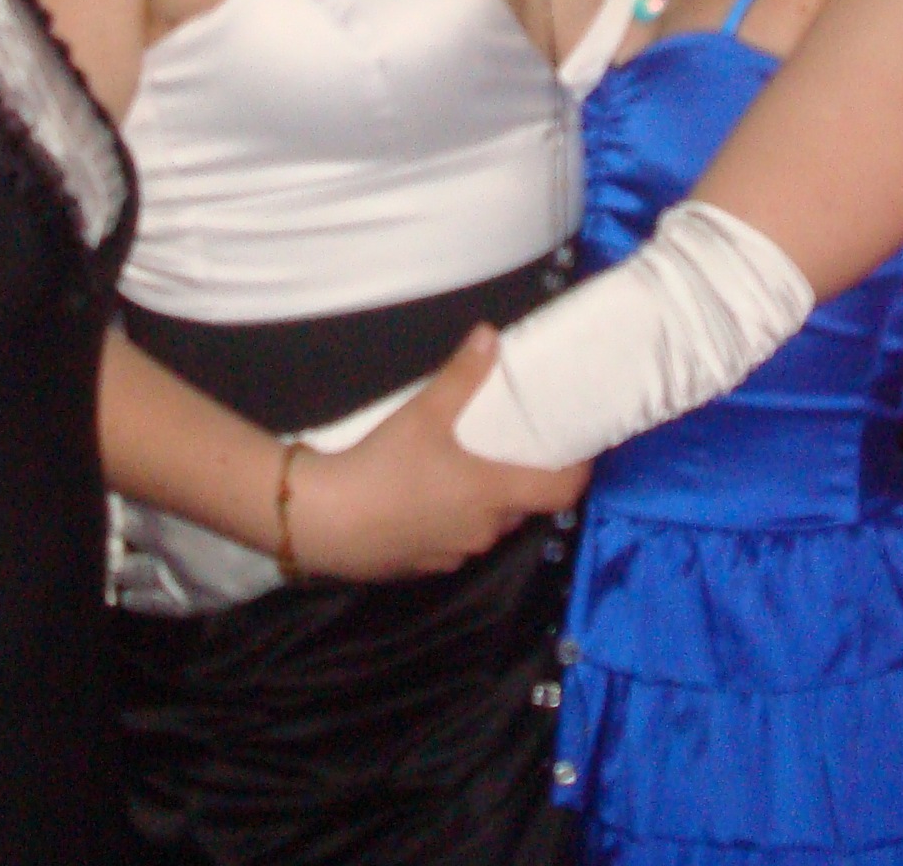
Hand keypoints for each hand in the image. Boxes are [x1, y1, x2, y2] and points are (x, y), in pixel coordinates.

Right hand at [291, 327, 589, 580]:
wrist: (323, 521)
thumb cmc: (382, 465)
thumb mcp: (424, 412)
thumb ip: (461, 375)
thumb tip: (490, 334)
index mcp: (494, 493)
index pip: (562, 491)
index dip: (579, 471)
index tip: (580, 450)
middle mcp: (484, 530)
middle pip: (523, 506)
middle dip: (521, 479)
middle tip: (511, 447)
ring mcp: (455, 554)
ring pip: (487, 527)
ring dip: (485, 502)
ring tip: (464, 470)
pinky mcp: (425, 568)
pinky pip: (455, 543)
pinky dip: (452, 523)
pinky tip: (424, 500)